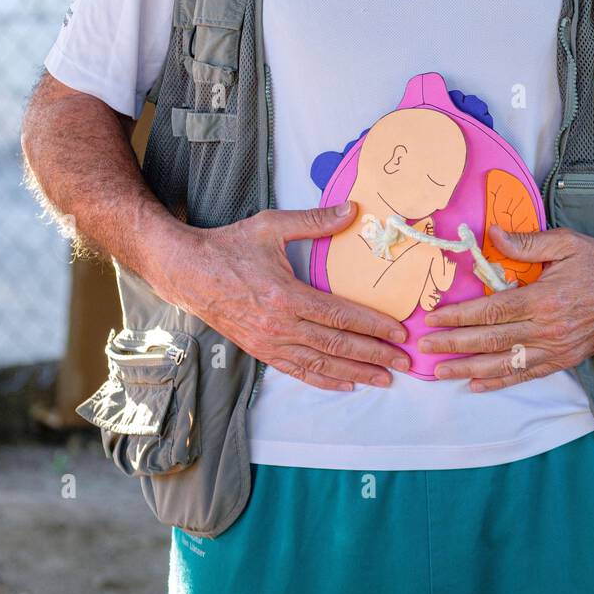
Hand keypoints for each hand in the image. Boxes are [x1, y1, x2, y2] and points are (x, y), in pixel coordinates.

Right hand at [156, 201, 409, 391]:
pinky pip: (298, 371)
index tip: (399, 332)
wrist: (188, 273)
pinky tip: (345, 384)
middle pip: (337, 346)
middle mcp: (281, 326)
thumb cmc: (230, 247)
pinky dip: (324, 380)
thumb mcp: (272, 226)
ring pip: (321, 364)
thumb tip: (353, 209)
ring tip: (384, 379)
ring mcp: (270, 343)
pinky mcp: (261, 351)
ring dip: (356, 373)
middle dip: (375, 355)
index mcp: (287, 296)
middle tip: (405, 363)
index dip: (373, 326)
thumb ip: (315, 220)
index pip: (341, 316)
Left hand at [416, 223, 593, 390]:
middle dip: (455, 345)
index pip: (491, 311)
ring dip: (470, 369)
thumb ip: (525, 242)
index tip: (434, 318)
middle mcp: (548, 328)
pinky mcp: (566, 359)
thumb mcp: (564, 242)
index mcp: (543, 298)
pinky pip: (528, 374)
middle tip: (426, 347)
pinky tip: (478, 385)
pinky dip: (501, 381)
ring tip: (441, 372)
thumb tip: (491, 235)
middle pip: (492, 341)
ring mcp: (557, 348)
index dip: (459, 317)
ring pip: (506, 363)